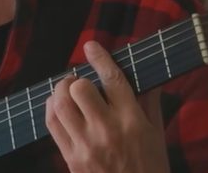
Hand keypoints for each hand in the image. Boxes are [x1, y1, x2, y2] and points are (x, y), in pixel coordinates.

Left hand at [45, 41, 169, 172]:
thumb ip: (149, 102)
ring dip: (60, 91)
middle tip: (80, 80)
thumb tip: (148, 75)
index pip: (112, 79)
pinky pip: (52, 124)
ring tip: (66, 91)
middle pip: (80, 88)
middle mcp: (107, 130)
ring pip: (60, 104)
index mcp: (132, 121)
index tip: (91, 46)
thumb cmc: (151, 168)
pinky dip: (51, 109)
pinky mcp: (72, 159)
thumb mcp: (157, 134)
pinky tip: (58, 107)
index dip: (99, 58)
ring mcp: (86, 146)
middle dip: (77, 79)